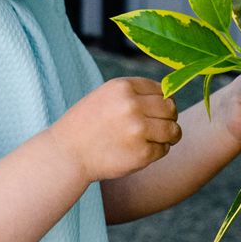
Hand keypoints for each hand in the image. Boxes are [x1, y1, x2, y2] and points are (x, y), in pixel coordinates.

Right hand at [56, 77, 181, 182]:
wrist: (67, 154)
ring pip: (173, 130)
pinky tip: (142, 152)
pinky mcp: (142, 153)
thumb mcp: (105, 96)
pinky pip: (164, 150)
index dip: (162, 101)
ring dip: (169, 136)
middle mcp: (132, 105)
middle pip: (170, 108)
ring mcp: (138, 130)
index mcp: (123, 87)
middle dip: (169, 118)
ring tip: (157, 140)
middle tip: (159, 127)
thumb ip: (134, 94)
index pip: (161, 90)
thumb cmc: (87, 125)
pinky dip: (157, 152)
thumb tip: (169, 95)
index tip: (155, 111)